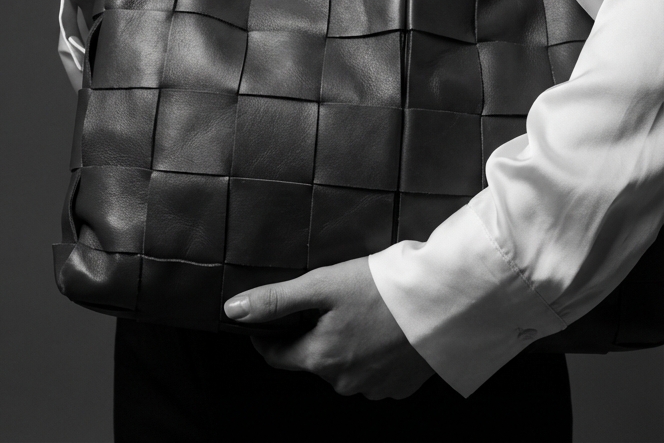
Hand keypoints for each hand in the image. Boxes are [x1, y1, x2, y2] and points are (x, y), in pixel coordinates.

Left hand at [224, 257, 434, 399]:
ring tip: (357, 310)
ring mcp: (375, 388)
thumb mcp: (321, 285)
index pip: (276, 355)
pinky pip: (372, 372)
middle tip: (326, 301)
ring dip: (342, 344)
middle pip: (311, 359)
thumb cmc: (380, 288)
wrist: (441, 301)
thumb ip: (276, 300)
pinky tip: (380, 328)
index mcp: (320, 359)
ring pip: (342, 367)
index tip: (266, 318)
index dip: (266, 335)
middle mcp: (344, 382)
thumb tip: (232, 310)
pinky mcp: (400, 386)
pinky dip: (370, 353)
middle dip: (311, 333)